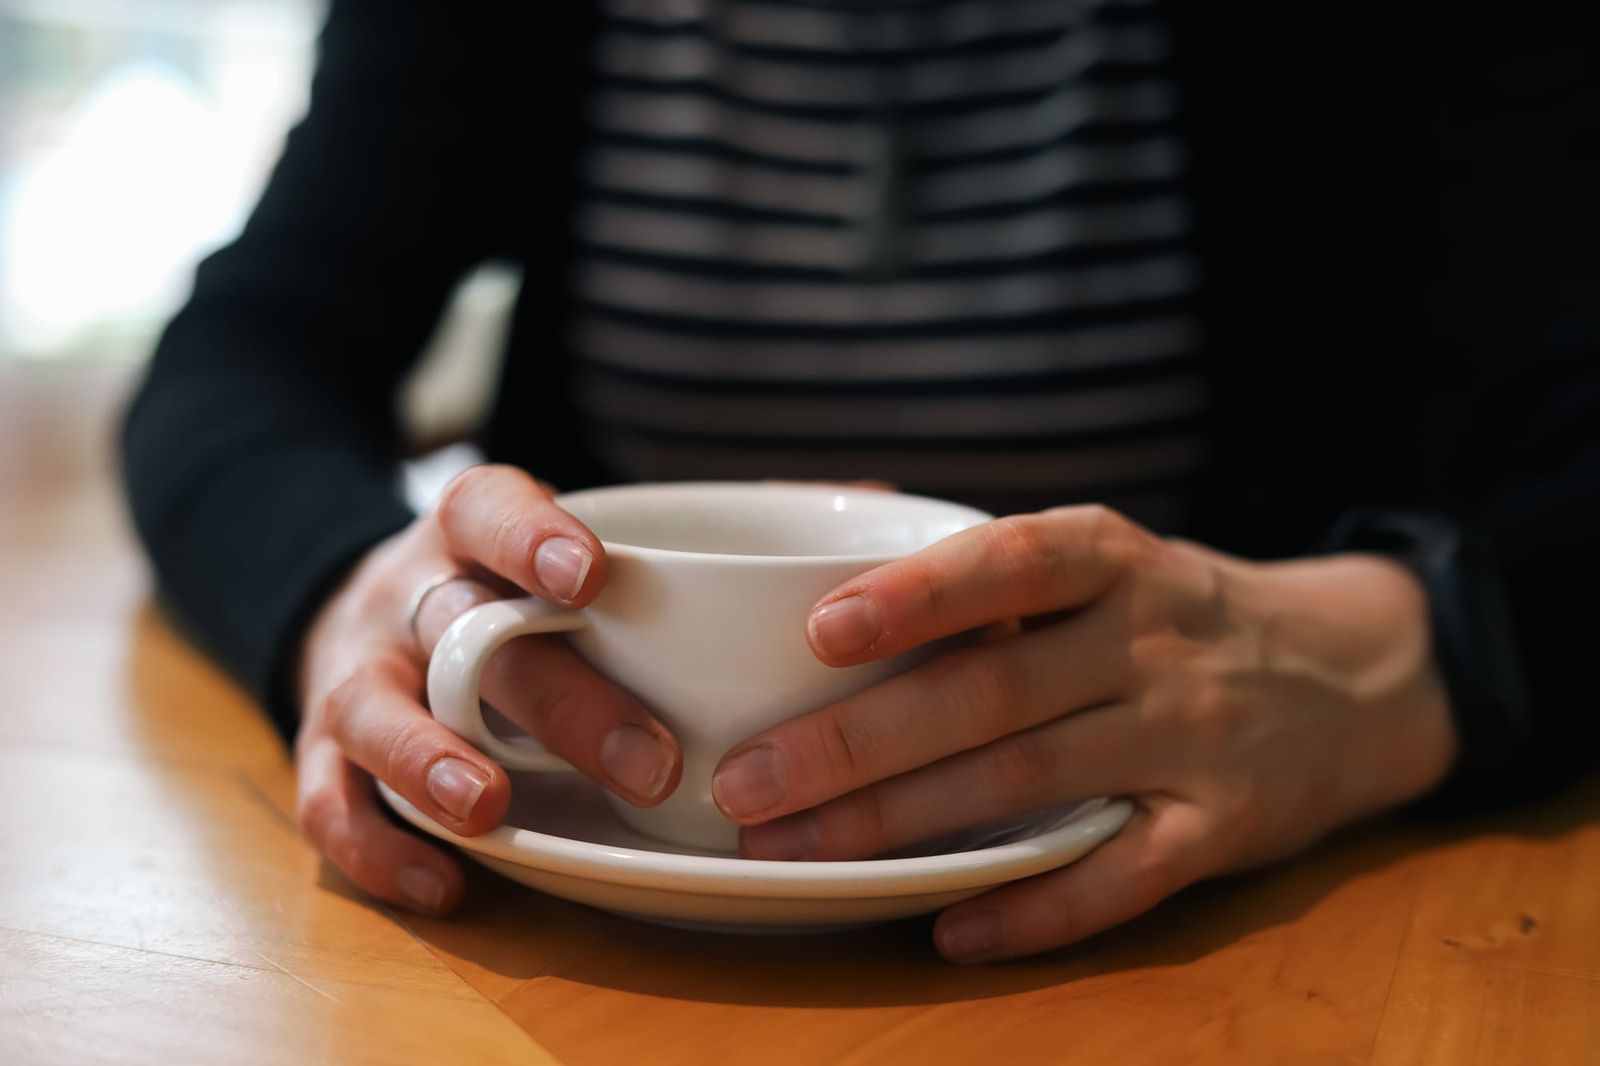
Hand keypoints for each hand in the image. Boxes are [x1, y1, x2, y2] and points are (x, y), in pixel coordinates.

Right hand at [295, 465, 680, 913]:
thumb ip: (661, 570)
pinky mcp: (324, 752)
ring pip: (380, 713)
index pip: (489, 512)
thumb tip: (837, 558)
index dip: (533, 539)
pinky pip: (332, 804)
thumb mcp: (561, 552)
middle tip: (654, 765)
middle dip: (561, 702)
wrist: (370, 617)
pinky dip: (381, 848)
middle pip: (472, 638)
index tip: (594, 576)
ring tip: (490, 808)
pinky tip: (445, 884)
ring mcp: (358, 674)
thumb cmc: (509, 595)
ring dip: (433, 763)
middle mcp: (409, 598)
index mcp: (470, 534)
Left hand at [710, 506, 1457, 961]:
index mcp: (1115, 562)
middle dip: (858, 741)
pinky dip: (1033, 908)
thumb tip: (825, 593)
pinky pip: (1120, 877)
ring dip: (903, 825)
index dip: (918, 595)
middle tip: (748, 781)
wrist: (1357, 675)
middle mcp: (1153, 643)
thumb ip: (997, 579)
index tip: (818, 631)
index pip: (1012, 562)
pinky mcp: (1223, 827)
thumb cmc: (1180, 616)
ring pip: (1031, 783)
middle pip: (992, 693)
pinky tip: (947, 928)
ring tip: (797, 852)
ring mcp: (1192, 738)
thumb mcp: (1112, 564)